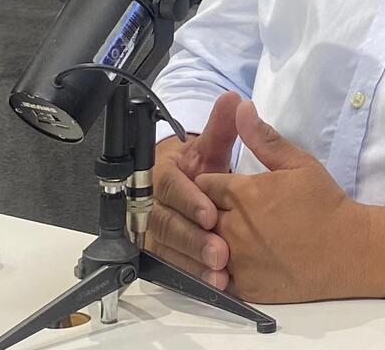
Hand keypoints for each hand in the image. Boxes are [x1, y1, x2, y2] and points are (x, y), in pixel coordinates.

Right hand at [147, 91, 239, 289]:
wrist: (186, 188)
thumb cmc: (199, 168)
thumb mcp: (210, 147)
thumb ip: (222, 128)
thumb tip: (234, 99)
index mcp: (161, 173)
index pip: (169, 187)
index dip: (188, 201)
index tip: (211, 214)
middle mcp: (150, 203)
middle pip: (165, 223)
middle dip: (192, 239)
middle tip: (219, 252)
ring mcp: (150, 231)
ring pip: (166, 249)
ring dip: (191, 263)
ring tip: (219, 274)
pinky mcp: (157, 253)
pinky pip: (170, 267)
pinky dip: (189, 277)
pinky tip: (211, 285)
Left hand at [195, 100, 375, 303]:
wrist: (348, 251)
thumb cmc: (325, 203)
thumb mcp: (298, 163)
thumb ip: (264, 137)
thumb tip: (241, 106)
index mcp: (242, 193)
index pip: (202, 185)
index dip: (210, 186)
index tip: (223, 190)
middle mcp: (233, 226)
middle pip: (199, 217)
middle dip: (206, 213)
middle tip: (228, 214)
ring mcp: (237, 260)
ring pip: (204, 248)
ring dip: (211, 242)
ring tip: (231, 239)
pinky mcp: (244, 286)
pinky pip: (216, 278)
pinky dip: (220, 271)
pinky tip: (237, 263)